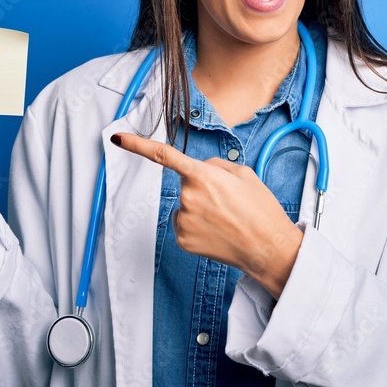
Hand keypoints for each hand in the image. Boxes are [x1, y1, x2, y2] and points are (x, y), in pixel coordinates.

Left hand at [110, 132, 302, 298]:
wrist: (268, 248)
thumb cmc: (260, 210)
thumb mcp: (244, 174)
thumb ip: (215, 166)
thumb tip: (200, 169)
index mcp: (202, 175)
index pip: (163, 155)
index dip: (137, 145)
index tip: (118, 138)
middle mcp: (187, 197)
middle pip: (186, 184)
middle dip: (203, 188)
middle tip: (229, 202)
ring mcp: (183, 220)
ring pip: (185, 205)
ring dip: (201, 209)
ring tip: (227, 219)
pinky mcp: (182, 239)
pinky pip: (184, 224)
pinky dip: (198, 227)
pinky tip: (218, 232)